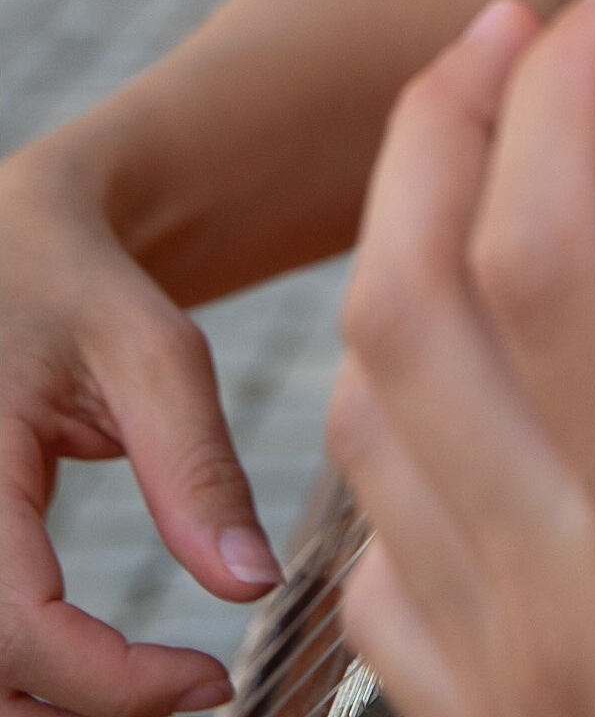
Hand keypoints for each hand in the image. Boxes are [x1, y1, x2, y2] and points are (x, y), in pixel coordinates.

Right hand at [0, 155, 279, 716]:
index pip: (18, 629)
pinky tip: (108, 669)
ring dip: (59, 705)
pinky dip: (38, 677)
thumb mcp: (154, 353)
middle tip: (191, 694)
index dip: (113, 684)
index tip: (210, 681)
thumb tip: (252, 586)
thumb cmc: (83, 285)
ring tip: (161, 687)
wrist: (17, 243)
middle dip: (86, 709)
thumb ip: (197, 468)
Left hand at [330, 0, 594, 716]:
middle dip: (436, 122)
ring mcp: (488, 674)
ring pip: (360, 405)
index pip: (558, 265)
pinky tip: (464, 353)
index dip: (566, 95)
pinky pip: (369, 531)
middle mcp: (550, 605)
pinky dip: (386, 392)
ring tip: (480, 136)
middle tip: (514, 19)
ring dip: (396, 237)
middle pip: (409, 304)